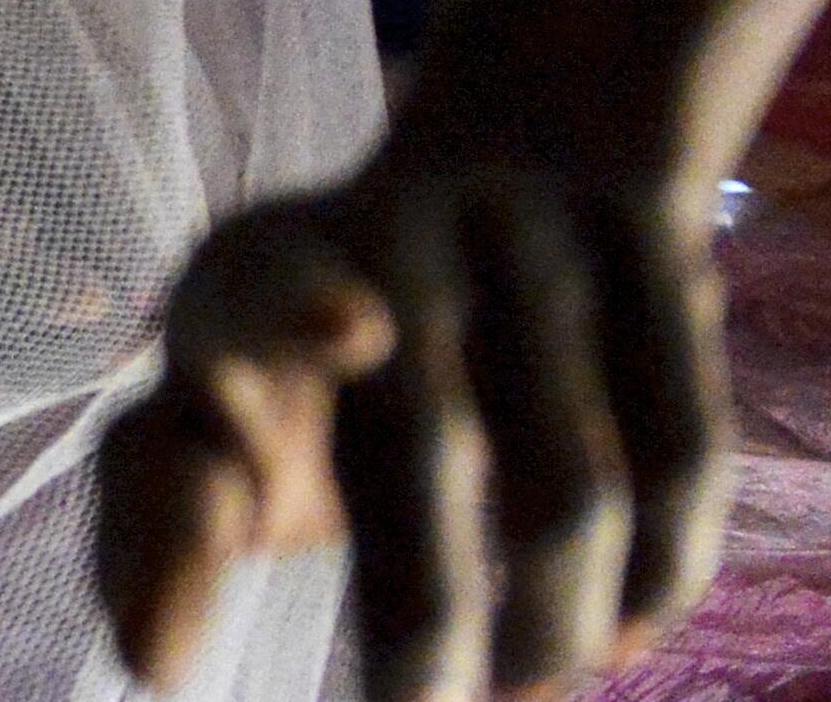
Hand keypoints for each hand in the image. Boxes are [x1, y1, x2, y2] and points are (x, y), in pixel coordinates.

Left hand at [93, 161, 725, 699]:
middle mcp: (397, 222)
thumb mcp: (205, 426)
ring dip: (549, 627)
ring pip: (569, 488)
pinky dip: (654, 576)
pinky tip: (618, 635)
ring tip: (522, 688)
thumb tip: (149, 662)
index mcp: (253, 270)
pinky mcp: (654, 248)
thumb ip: (156, 534)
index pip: (262, 286)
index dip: (298, 313)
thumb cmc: (298, 376)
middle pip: (432, 439)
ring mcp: (536, 229)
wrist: (498, 180)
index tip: (350, 341)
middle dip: (422, 612)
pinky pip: (681, 457)